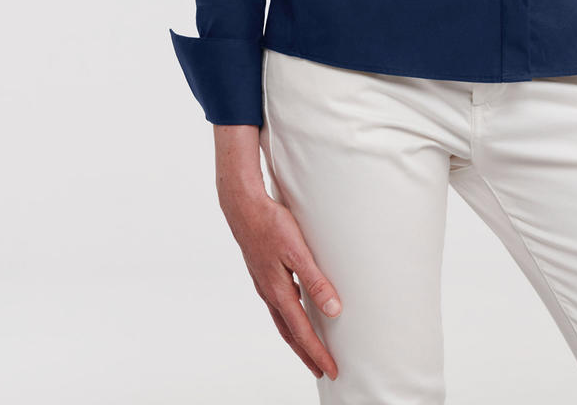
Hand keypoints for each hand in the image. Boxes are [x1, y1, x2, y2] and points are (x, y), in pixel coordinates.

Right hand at [218, 183, 341, 380]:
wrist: (243, 207)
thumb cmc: (271, 224)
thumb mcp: (298, 252)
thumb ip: (316, 281)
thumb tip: (334, 311)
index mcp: (279, 292)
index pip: (302, 332)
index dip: (318, 353)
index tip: (332, 370)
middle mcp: (270, 293)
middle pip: (290, 333)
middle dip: (307, 353)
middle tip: (322, 369)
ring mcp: (264, 284)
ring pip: (282, 320)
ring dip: (297, 338)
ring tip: (309, 348)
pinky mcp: (263, 274)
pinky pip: (278, 304)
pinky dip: (289, 317)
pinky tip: (296, 309)